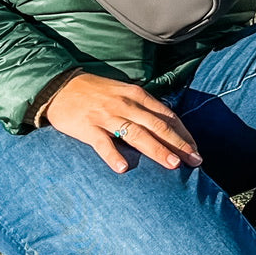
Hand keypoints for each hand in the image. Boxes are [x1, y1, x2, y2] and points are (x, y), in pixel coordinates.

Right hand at [43, 73, 203, 173]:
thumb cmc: (95, 92)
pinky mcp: (88, 127)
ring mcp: (107, 116)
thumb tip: (166, 125)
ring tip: (172, 165)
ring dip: (156, 150)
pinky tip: (123, 168)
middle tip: (194, 160)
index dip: (183, 133)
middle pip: (157, 126)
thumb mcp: (123, 92)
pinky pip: (102, 143)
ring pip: (136, 134)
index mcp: (136, 95)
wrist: (60, 86)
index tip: (195, 149)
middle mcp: (126, 104)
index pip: (167, 115)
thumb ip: (142, 107)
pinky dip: (113, 155)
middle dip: (178, 143)